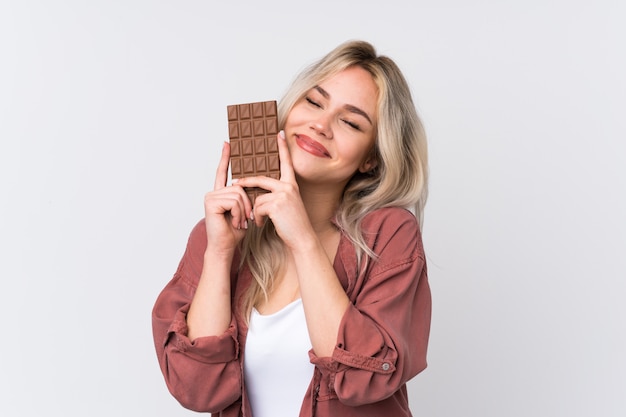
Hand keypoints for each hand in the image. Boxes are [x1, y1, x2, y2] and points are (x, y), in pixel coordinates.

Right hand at [203, 142, 251, 253]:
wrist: (226, 246)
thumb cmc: (235, 231)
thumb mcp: (245, 210)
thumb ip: (245, 196)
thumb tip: (254, 183)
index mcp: (222, 193)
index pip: (224, 172)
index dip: (225, 157)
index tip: (227, 143)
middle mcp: (214, 192)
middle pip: (240, 186)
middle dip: (247, 204)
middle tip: (245, 219)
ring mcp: (211, 196)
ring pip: (239, 193)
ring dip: (244, 210)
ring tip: (239, 222)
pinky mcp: (211, 202)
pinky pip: (234, 200)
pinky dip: (239, 212)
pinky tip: (234, 222)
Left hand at [235, 131, 314, 248]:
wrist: (301, 239)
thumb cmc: (292, 225)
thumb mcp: (286, 206)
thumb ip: (276, 195)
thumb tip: (259, 191)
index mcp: (291, 185)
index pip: (285, 163)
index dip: (282, 148)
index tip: (279, 133)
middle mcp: (289, 186)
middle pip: (260, 179)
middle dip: (246, 182)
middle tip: (235, 183)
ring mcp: (283, 194)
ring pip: (257, 197)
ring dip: (254, 211)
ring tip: (258, 220)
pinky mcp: (276, 204)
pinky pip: (257, 207)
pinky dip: (256, 218)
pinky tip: (261, 224)